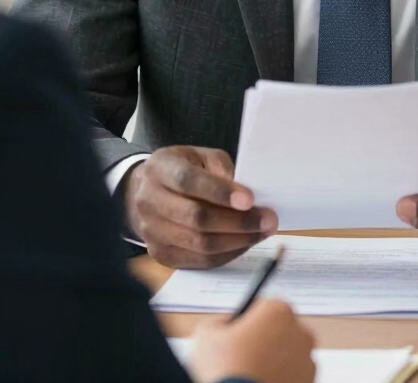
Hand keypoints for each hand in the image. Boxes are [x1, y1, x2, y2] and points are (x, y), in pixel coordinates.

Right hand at [124, 146, 276, 268]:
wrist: (150, 190)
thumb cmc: (184, 168)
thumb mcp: (201, 156)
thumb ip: (221, 169)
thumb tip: (244, 196)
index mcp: (160, 169)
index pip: (189, 181)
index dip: (220, 192)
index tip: (250, 199)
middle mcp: (149, 201)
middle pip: (196, 217)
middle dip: (238, 221)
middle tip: (268, 219)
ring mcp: (151, 231)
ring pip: (199, 243)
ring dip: (237, 240)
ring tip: (262, 232)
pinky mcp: (161, 253)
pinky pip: (199, 260)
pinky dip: (227, 253)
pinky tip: (244, 242)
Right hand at [191, 299, 315, 382]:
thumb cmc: (228, 370)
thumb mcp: (206, 334)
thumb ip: (218, 320)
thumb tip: (225, 323)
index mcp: (278, 310)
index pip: (262, 306)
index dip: (247, 320)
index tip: (237, 334)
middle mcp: (300, 330)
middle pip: (278, 328)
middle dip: (263, 339)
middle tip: (242, 357)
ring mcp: (307, 358)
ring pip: (288, 353)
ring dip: (274, 359)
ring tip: (251, 373)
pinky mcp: (309, 381)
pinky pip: (294, 374)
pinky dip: (282, 377)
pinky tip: (262, 381)